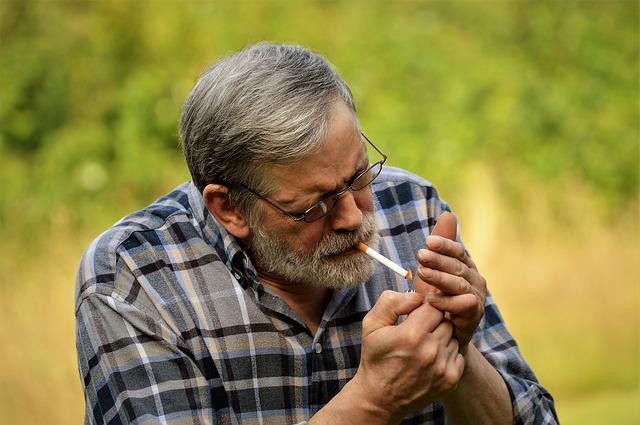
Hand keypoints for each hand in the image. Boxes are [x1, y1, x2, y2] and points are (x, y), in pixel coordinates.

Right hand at [351, 290, 464, 421]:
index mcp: (411, 334)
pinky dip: (447, 355)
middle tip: (418, 331)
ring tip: (423, 347)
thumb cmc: (376, 357)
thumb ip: (391, 302)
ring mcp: (442, 367)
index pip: (434, 306)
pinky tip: (430, 360)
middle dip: (434, 323)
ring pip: (453, 337)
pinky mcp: (450, 380)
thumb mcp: (371, 324)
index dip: (425, 309)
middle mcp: (430, 350)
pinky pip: (458, 355)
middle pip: (446, 321)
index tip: (416, 316)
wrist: (380, 398)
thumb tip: (417, 295)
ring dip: (441, 338)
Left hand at [413, 213, 486, 349]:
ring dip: (440, 278)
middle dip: (438, 260)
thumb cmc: (439, 296)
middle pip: (457, 266)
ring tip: (422, 273)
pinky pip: (463, 306)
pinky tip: (431, 299)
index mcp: (466, 265)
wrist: (445, 333)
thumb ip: (440, 246)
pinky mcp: (474, 316)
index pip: (457, 251)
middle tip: (420, 256)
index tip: (427, 241)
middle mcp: (475, 279)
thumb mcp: (435, 269)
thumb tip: (449, 214)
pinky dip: (447, 302)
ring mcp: (477, 298)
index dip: (444, 245)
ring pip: (459, 284)